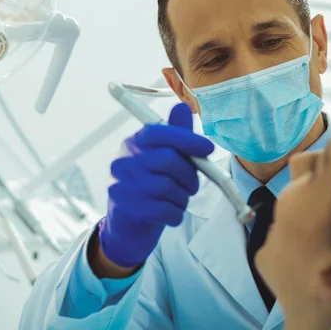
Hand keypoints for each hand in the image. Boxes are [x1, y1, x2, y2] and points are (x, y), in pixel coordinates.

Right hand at [93, 103, 214, 274]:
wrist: (130, 224)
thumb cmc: (152, 185)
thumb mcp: (165, 158)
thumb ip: (176, 135)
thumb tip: (182, 106)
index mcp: (134, 142)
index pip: (159, 132)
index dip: (187, 139)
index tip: (208, 148)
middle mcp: (124, 160)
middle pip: (167, 160)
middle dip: (189, 175)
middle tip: (193, 185)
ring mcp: (122, 184)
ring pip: (167, 188)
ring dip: (182, 197)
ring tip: (179, 200)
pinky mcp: (127, 208)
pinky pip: (163, 209)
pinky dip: (175, 214)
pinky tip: (171, 213)